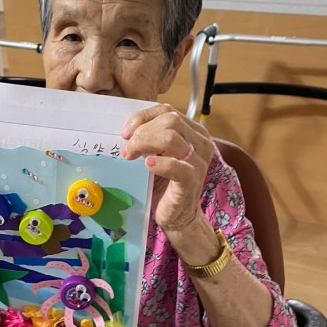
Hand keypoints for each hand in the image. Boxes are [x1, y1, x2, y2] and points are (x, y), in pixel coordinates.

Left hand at [121, 103, 215, 257]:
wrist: (177, 216)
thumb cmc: (164, 184)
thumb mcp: (157, 154)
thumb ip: (150, 138)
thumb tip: (126, 129)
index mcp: (193, 132)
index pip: (167, 110)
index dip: (143, 117)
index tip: (125, 132)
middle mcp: (200, 143)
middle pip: (170, 120)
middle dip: (142, 131)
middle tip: (127, 148)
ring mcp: (198, 162)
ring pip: (171, 138)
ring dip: (144, 143)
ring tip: (131, 156)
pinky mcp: (192, 181)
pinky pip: (176, 166)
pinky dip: (159, 163)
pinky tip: (147, 166)